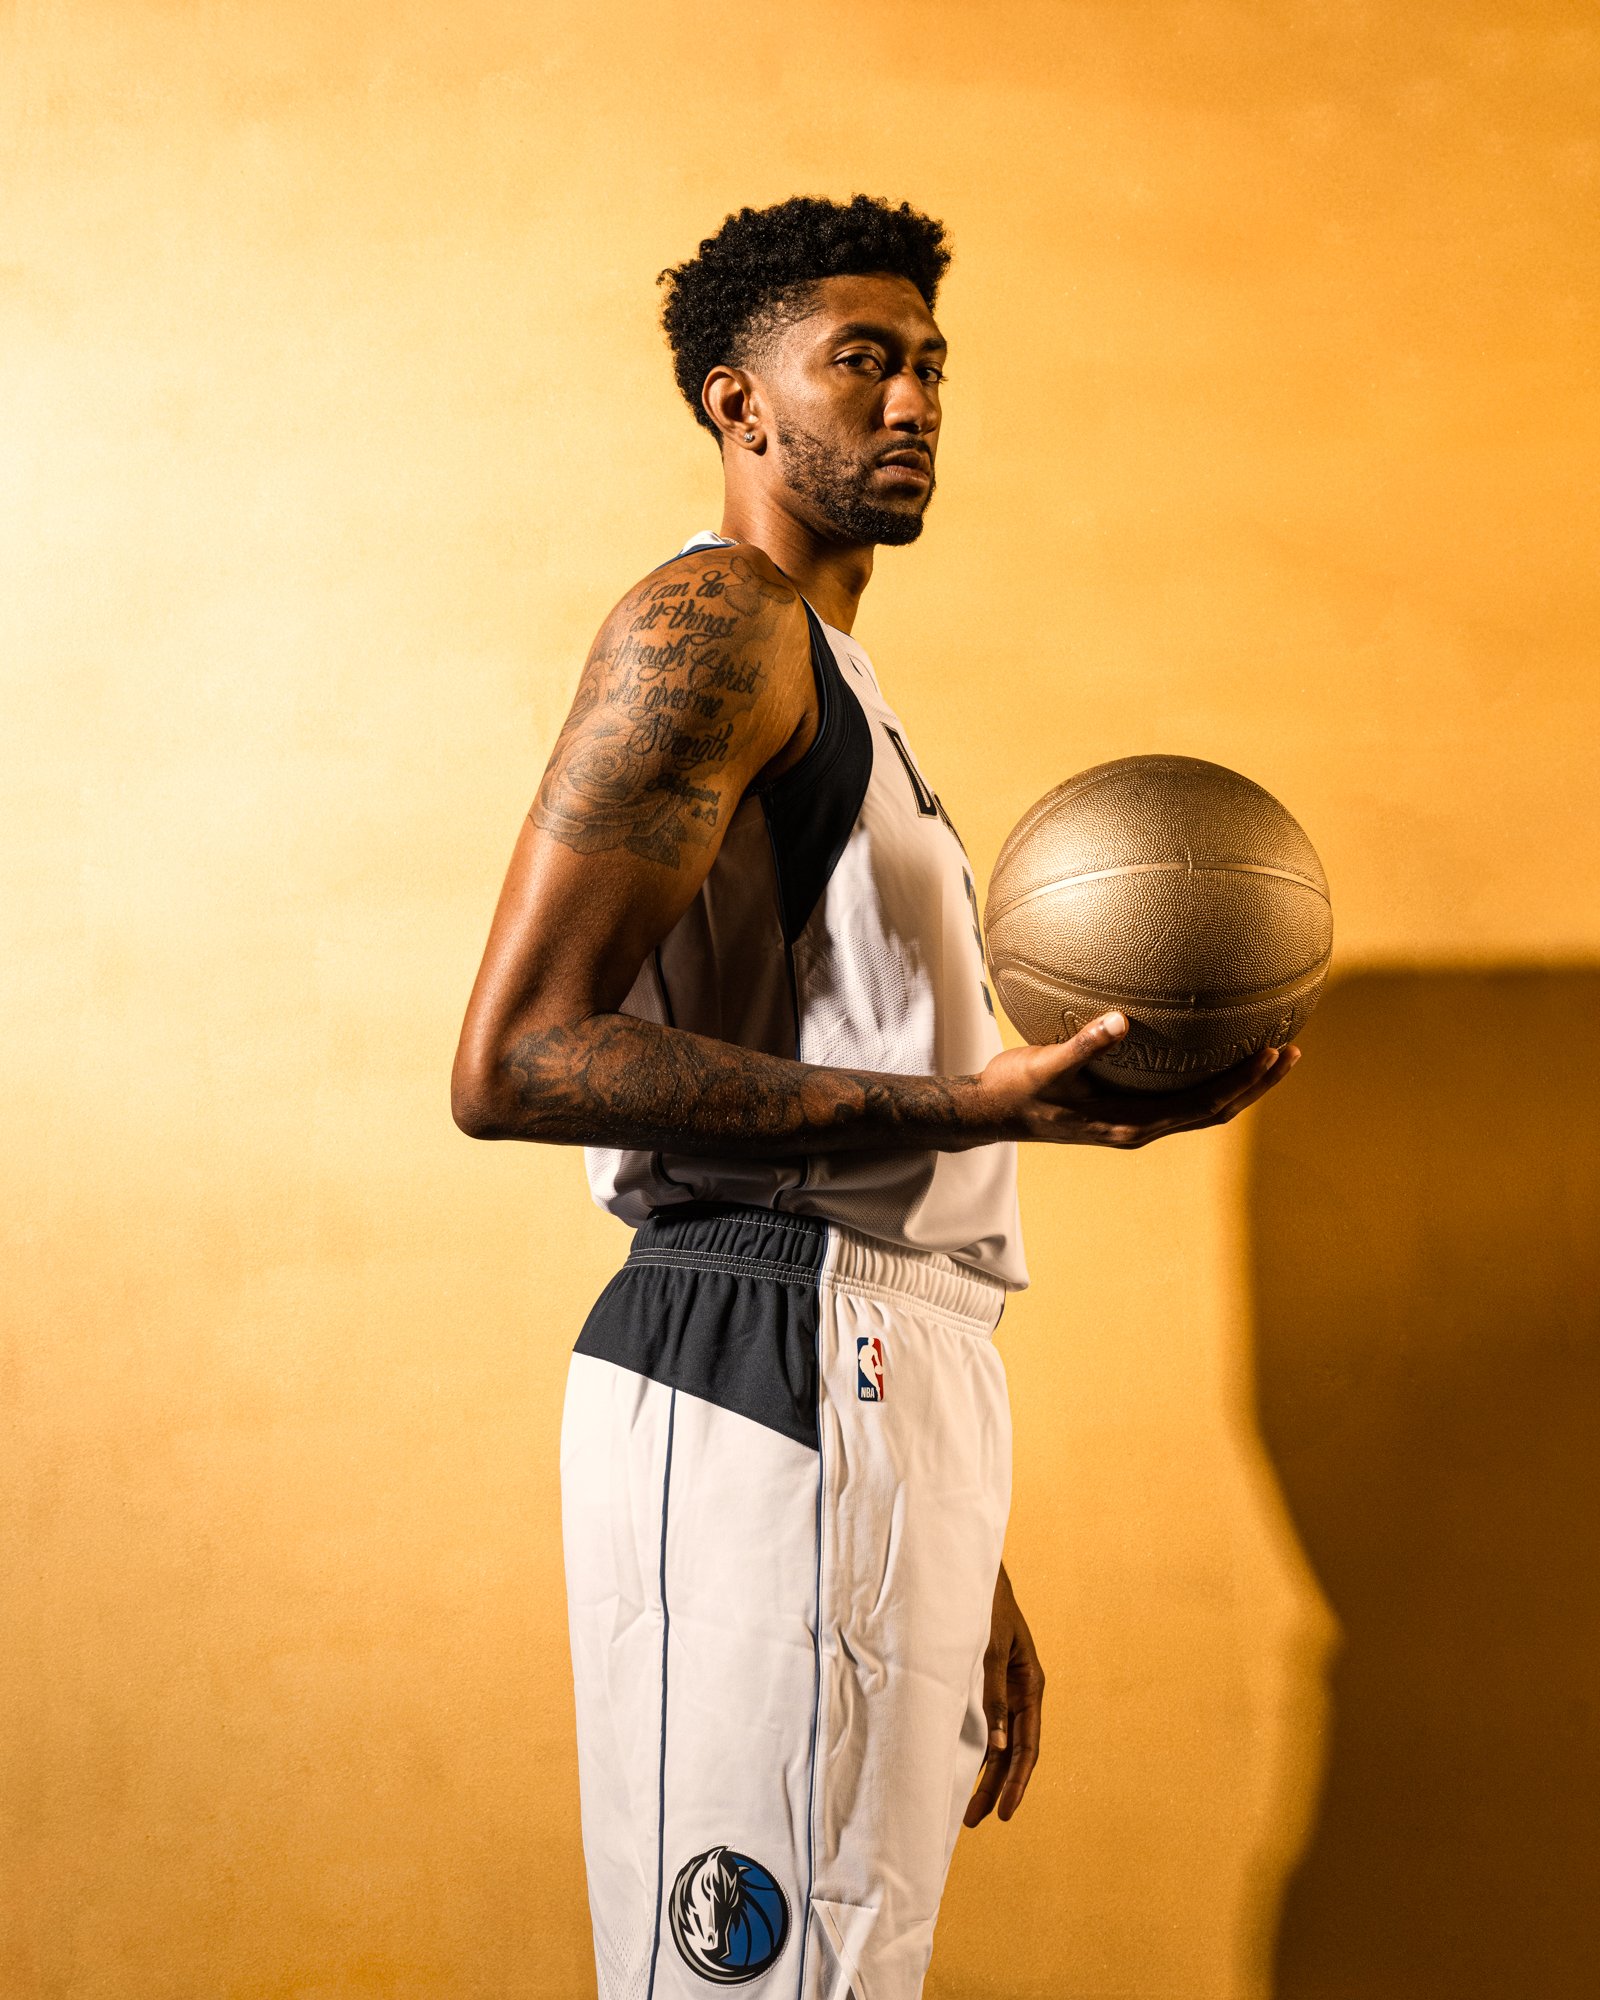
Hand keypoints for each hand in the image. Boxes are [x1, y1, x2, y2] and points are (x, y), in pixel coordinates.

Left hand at [965, 1564, 1044, 1826]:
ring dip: (983, 1774)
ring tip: (966, 1808)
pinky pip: (984, 1725)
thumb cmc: (985, 1605)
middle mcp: (1021, 1693)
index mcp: (1031, 1686)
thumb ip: (994, 1695)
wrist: (973, 1572)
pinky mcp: (985, 1684)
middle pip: (1012, 1752)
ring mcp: (1004, 1690)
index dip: (1016, 1782)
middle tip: (974, 1820)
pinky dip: (974, 1749)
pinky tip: (960, 1767)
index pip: (1027, 1747)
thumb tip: (997, 1746)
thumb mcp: (989, 1650)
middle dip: (995, 1787)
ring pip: (998, 1743)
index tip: (1003, 1812)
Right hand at [976, 1011, 1298, 1148]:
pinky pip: (1179, 1097)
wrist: (991, 1113)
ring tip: (1268, 1052)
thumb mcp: (1046, 1065)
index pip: (1204, 1105)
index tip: (1271, 1051)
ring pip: (1202, 1107)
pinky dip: (1206, 1077)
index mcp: (1131, 1125)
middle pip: (1216, 1110)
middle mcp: (1140, 1129)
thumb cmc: (1015, 1089)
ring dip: (1238, 1085)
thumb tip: (1121, 1021)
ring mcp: (1134, 1123)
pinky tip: (1209, 1049)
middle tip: (1291, 1050)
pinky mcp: (1125, 1113)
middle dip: (1256, 1084)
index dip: (1241, 1081)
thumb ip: (1084, 1046)